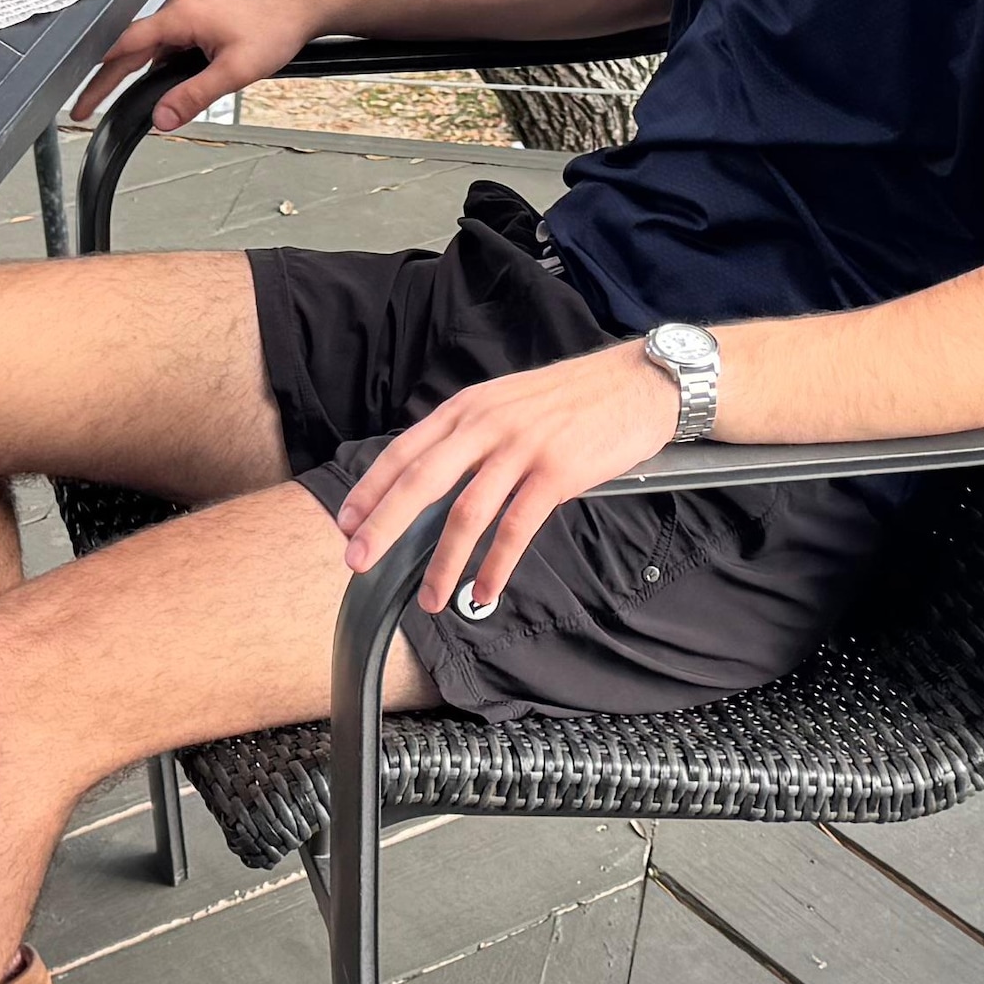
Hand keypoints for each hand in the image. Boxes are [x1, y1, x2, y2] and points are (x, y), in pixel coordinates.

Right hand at [73, 0, 324, 131]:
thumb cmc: (274, 28)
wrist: (301, 7)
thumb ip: (195, 96)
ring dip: (135, 74)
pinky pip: (168, 46)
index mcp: (177, 17)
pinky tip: (162, 86)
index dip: (100, 78)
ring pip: (151, 49)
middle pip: (130, 49)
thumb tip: (162, 118)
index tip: (83, 102)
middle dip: (107, 80)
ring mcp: (187, 14)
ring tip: (116, 101)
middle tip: (87, 108)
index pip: (124, 49)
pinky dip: (158, 66)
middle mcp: (176, 11)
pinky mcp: (198, 20)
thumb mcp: (234, 71)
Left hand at [335, 343, 678, 619]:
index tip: (346, 523)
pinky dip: (495, 566)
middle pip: (420, 482)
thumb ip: (470, 433)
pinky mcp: (556, 473)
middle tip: (358, 562)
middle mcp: (486, 425)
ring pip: (466, 514)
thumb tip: (432, 474)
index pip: (403, 452)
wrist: (637, 383)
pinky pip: (515, 529)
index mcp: (467, 408)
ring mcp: (521, 449)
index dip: (370, 490)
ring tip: (431, 600)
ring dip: (443, 564)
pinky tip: (483, 591)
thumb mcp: (507, 401)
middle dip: (384, 526)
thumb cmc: (573, 398)